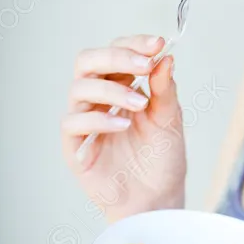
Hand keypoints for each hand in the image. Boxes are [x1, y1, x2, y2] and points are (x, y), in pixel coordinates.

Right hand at [61, 34, 186, 221]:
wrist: (159, 199)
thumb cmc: (163, 158)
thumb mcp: (170, 119)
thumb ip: (164, 89)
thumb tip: (166, 58)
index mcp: (121, 85)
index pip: (116, 52)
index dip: (133, 44)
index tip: (157, 44)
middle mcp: (98, 99)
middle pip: (88, 61)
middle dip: (116, 57)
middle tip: (144, 64)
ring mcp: (84, 121)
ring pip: (79, 87)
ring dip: (112, 89)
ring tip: (140, 103)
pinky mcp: (75, 147)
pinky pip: (73, 122)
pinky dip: (99, 119)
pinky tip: (123, 125)